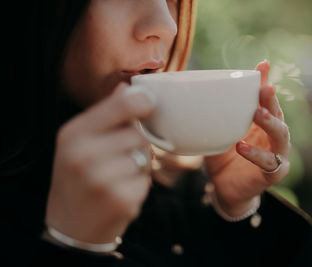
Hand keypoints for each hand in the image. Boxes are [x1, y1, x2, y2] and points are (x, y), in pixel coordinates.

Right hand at [46, 82, 153, 242]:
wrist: (70, 225)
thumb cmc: (77, 178)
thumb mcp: (78, 142)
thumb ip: (105, 114)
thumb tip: (126, 87)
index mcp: (73, 134)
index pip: (121, 105)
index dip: (142, 101)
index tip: (149, 103)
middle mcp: (84, 155)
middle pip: (138, 133)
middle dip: (137, 143)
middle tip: (119, 156)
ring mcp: (102, 180)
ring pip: (145, 156)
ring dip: (140, 164)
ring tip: (117, 175)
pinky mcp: (121, 200)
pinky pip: (147, 180)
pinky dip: (139, 185)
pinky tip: (120, 192)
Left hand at [203, 60, 290, 216]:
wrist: (224, 188)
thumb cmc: (223, 157)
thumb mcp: (220, 132)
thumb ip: (219, 115)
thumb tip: (201, 92)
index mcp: (262, 123)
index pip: (267, 100)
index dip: (265, 82)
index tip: (263, 64)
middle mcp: (273, 136)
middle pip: (278, 114)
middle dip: (271, 100)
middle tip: (265, 88)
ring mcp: (276, 155)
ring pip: (281, 136)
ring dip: (270, 123)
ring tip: (257, 113)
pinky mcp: (273, 174)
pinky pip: (268, 163)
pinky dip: (255, 154)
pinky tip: (241, 146)